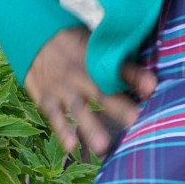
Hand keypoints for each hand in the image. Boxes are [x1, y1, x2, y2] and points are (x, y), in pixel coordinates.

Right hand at [22, 26, 155, 156]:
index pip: (117, 66)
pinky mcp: (46, 99)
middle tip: (134, 120)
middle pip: (100, 91)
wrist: (32, 37)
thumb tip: (151, 81)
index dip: (134, 76)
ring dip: (90, 127)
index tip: (152, 86)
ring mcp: (61, 88)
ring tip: (103, 145)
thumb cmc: (74, 44)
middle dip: (117, 107)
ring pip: (78, 109)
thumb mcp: (95, 44)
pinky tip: (72, 147)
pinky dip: (62, 131)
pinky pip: (54, 117)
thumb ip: (119, 62)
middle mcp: (78, 74)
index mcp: (93, 57)